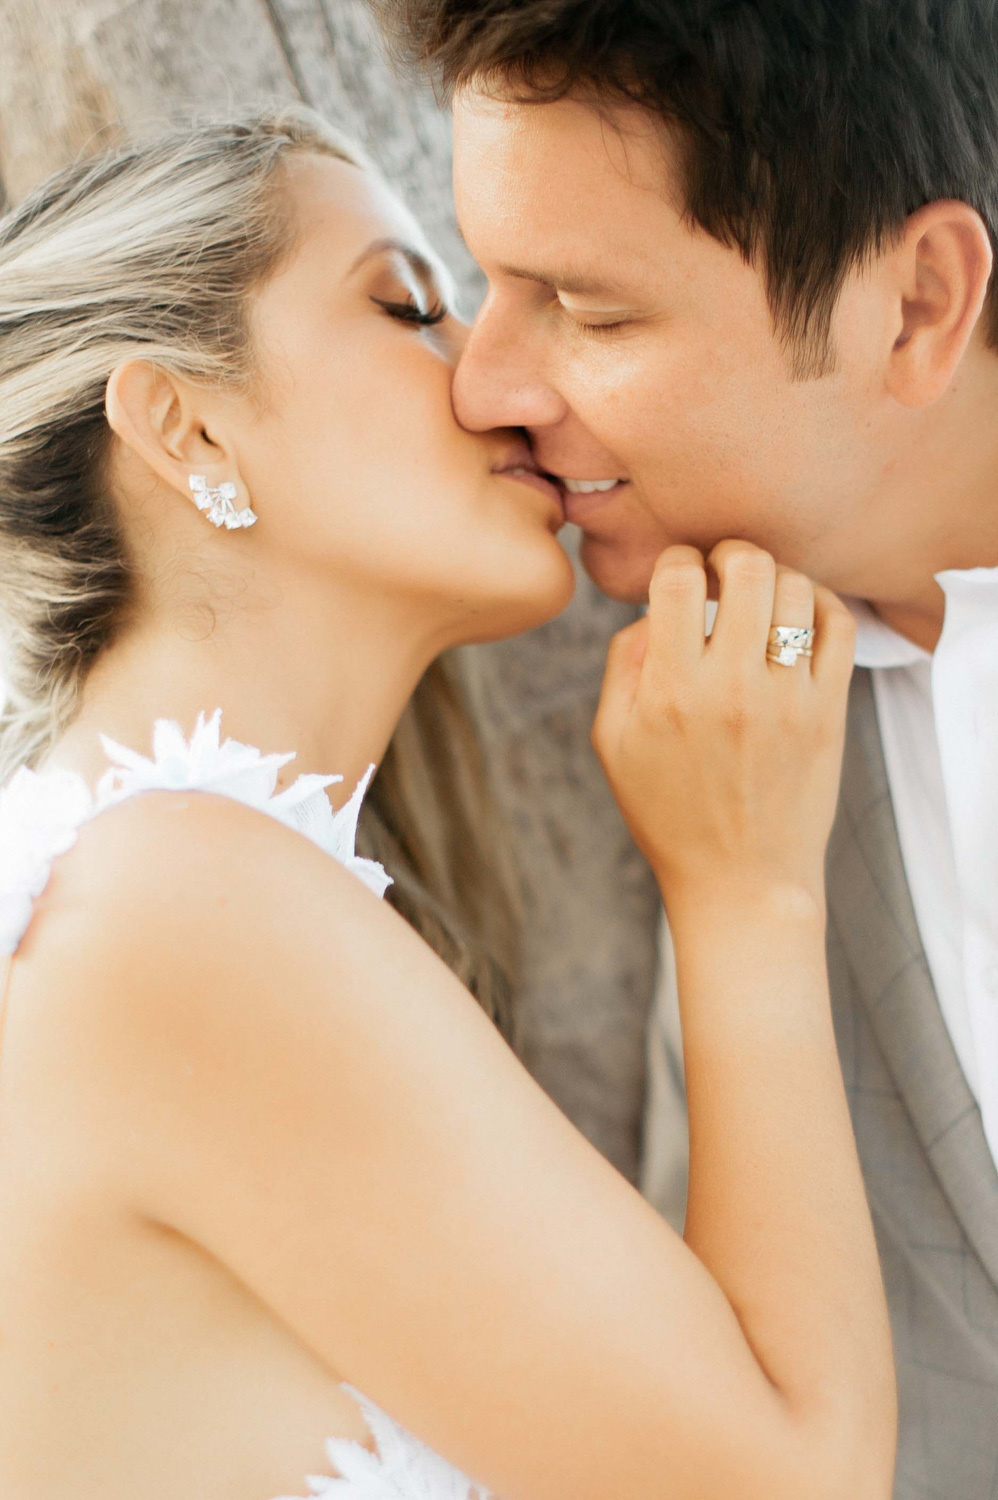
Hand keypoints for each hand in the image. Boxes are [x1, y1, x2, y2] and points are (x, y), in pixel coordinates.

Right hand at [593, 541, 855, 915]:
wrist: (741, 880)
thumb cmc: (668, 813)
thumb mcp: (613, 743)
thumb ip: (624, 666)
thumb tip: (655, 610)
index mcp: (670, 692)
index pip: (678, 580)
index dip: (676, 560)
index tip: (679, 575)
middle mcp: (732, 689)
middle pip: (748, 568)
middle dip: (732, 553)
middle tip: (724, 569)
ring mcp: (788, 699)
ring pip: (797, 588)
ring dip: (776, 577)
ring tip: (762, 596)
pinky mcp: (828, 712)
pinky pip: (840, 625)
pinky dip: (821, 601)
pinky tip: (801, 614)